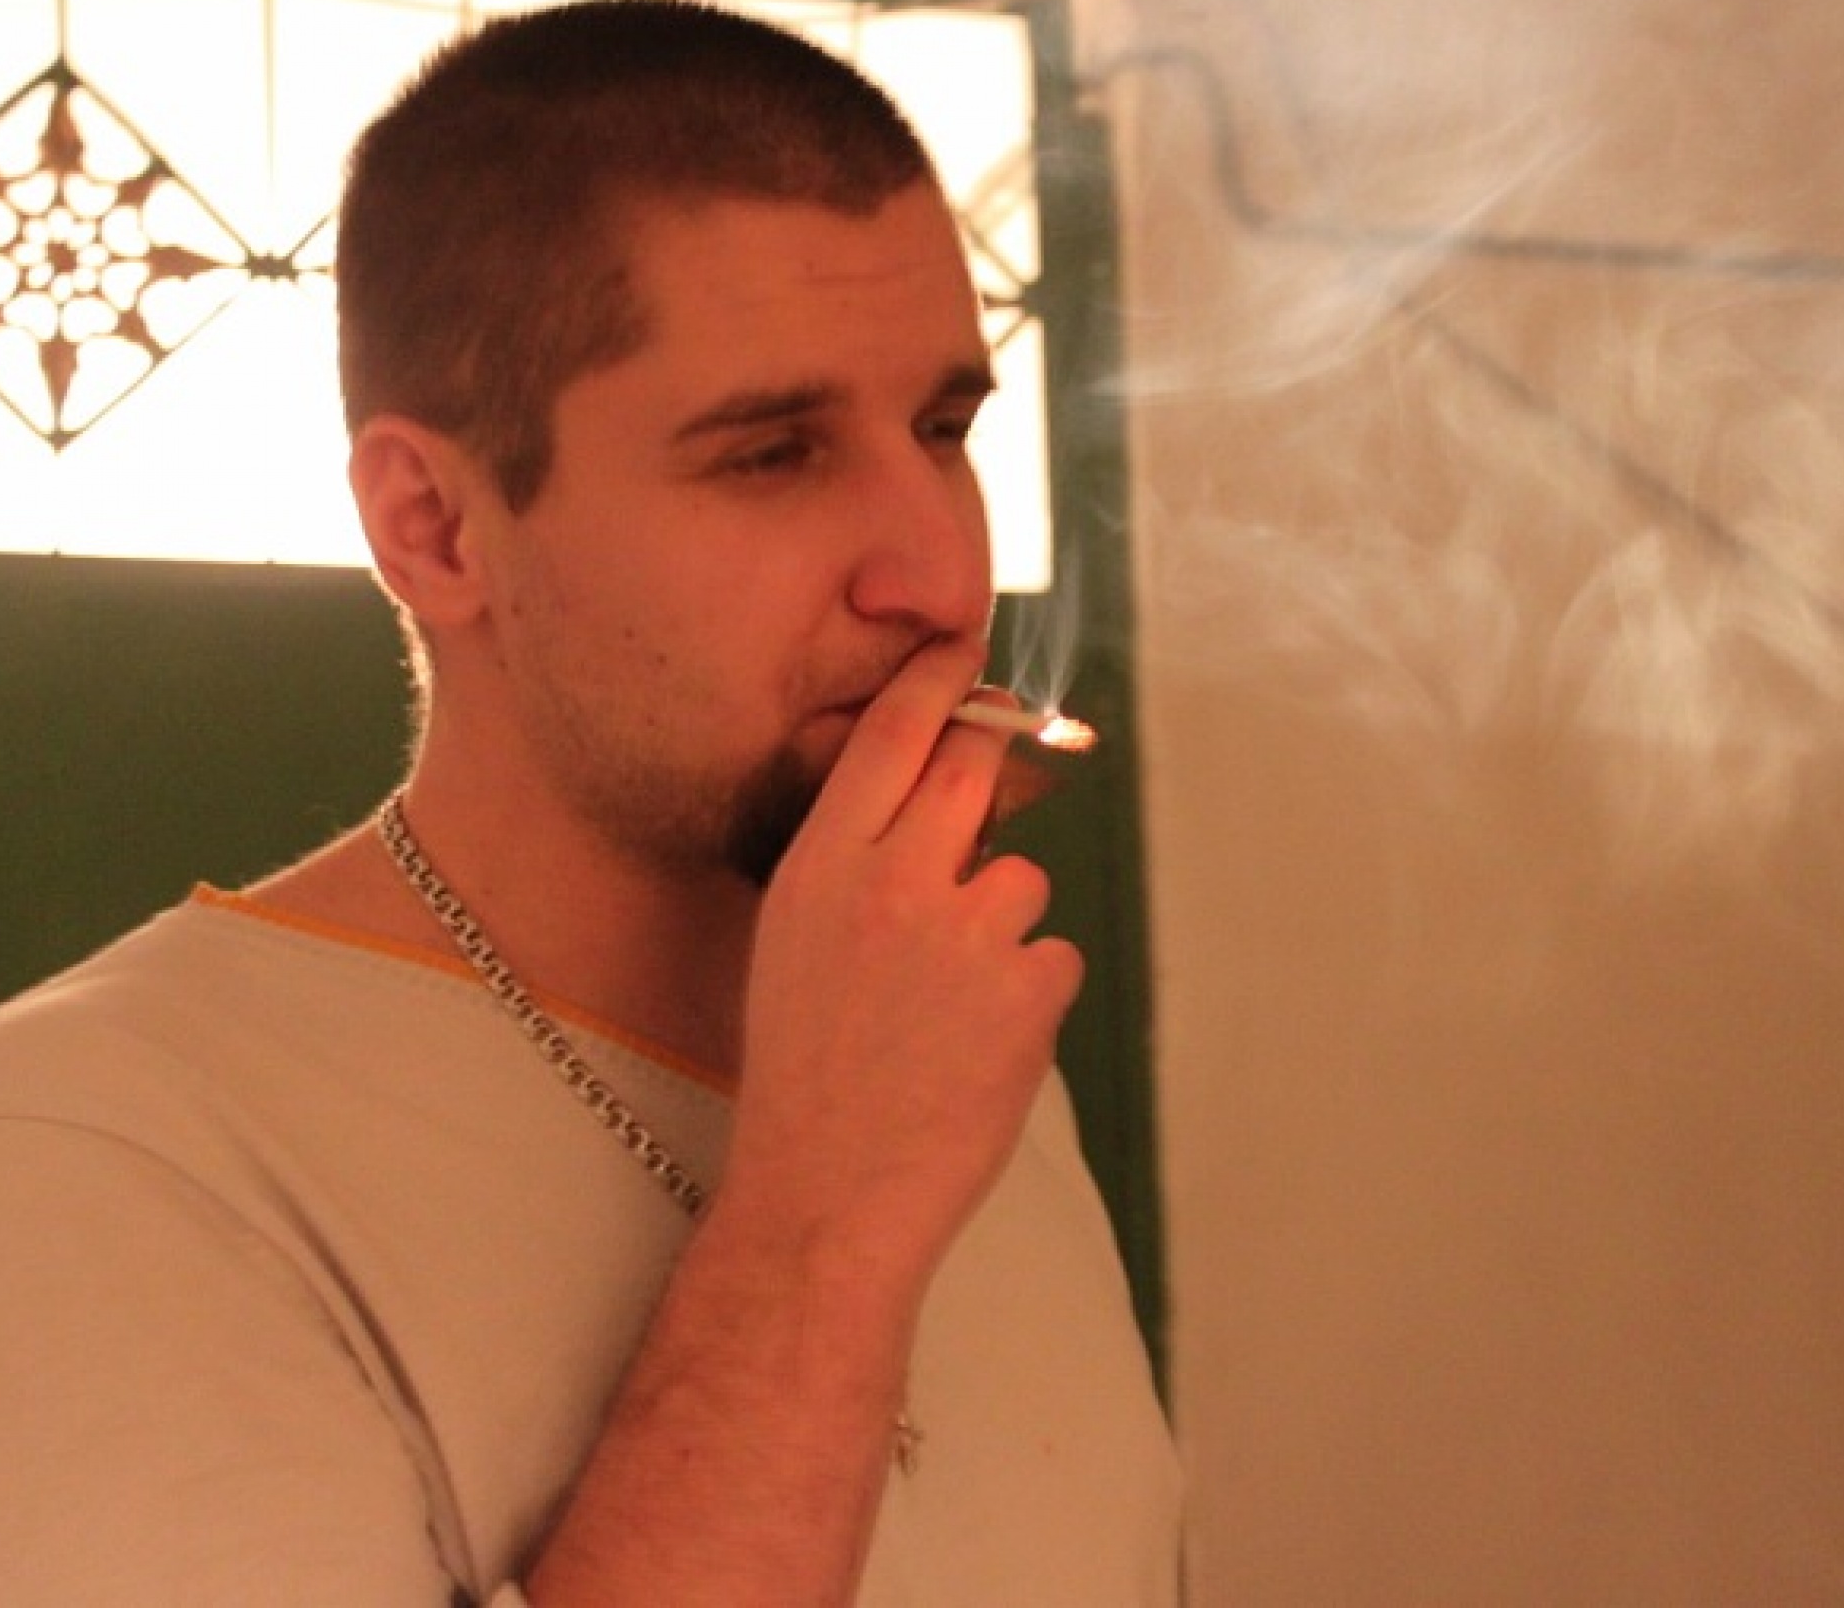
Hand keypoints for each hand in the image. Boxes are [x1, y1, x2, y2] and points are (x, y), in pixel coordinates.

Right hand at [725, 638, 1083, 1285]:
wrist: (825, 1197)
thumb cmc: (804, 1080)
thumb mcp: (792, 946)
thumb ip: (853, 870)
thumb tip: (923, 818)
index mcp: (821, 869)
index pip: (891, 738)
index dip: (936, 681)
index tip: (963, 647)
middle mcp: (893, 882)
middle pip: (975, 769)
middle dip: (993, 762)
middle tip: (997, 765)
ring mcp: (966, 935)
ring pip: (1022, 880)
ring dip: (1002, 928)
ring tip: (950, 1007)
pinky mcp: (1027, 992)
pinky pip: (1051, 959)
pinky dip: (1028, 1000)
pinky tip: (979, 1051)